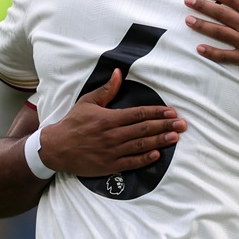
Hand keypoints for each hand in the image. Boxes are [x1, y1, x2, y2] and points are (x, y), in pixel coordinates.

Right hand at [41, 69, 186, 174]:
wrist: (56, 148)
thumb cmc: (73, 123)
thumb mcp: (88, 102)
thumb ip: (107, 90)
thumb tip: (118, 72)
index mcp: (109, 118)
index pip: (138, 114)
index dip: (157, 112)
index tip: (171, 112)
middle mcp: (113, 135)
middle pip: (144, 129)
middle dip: (165, 126)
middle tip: (182, 125)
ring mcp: (112, 151)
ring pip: (140, 146)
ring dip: (159, 141)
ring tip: (175, 137)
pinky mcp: (109, 165)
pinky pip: (130, 163)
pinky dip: (144, 159)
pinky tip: (157, 155)